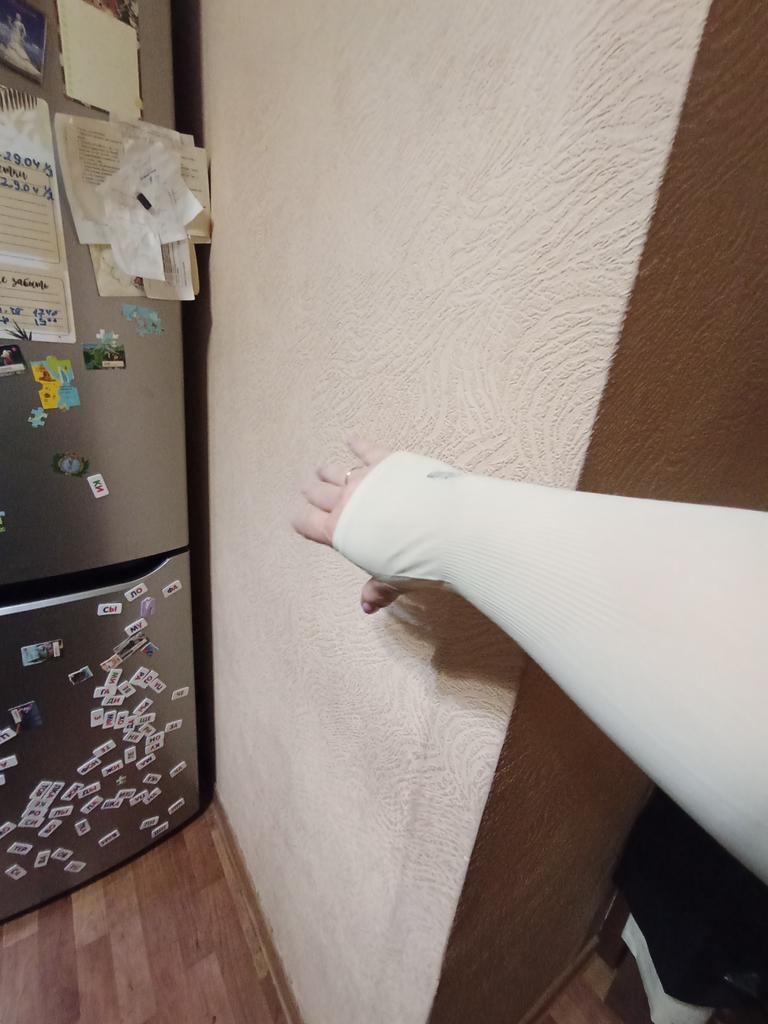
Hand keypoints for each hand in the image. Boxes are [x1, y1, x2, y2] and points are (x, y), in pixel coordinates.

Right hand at [292, 438, 402, 613]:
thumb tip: (366, 608)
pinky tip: (351, 438)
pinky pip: (366, 449)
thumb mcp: (393, 580)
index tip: (298, 517)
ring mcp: (365, 479)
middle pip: (319, 495)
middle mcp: (346, 502)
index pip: (308, 524)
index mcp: (340, 532)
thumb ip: (377, 590)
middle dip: (312, 493)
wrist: (446, 529)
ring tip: (321, 469)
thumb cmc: (417, 562)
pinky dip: (357, 443)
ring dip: (327, 471)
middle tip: (308, 489)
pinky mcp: (386, 462)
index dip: (301, 520)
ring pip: (336, 472)